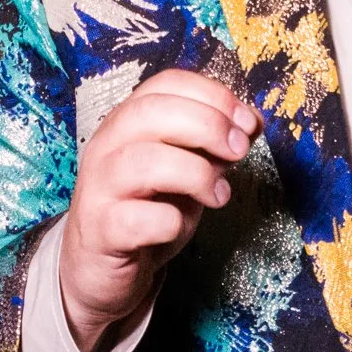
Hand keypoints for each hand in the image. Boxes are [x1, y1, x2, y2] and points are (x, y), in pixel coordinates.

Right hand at [60, 69, 260, 351]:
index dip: (213, 96)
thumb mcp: (187, 169)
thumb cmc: (146, 210)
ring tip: (219, 194)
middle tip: (239, 150)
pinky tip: (179, 226)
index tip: (247, 122)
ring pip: (144, 162)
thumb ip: (214, 144)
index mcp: (128, 121)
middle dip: (207, 125)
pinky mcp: (101, 231)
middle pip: (151, 112)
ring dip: (196, 174)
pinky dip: (171, 221)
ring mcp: (99, 188)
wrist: (100, 267)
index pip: (166, 84)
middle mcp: (107, 146)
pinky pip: (139, 219)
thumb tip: (252, 122)